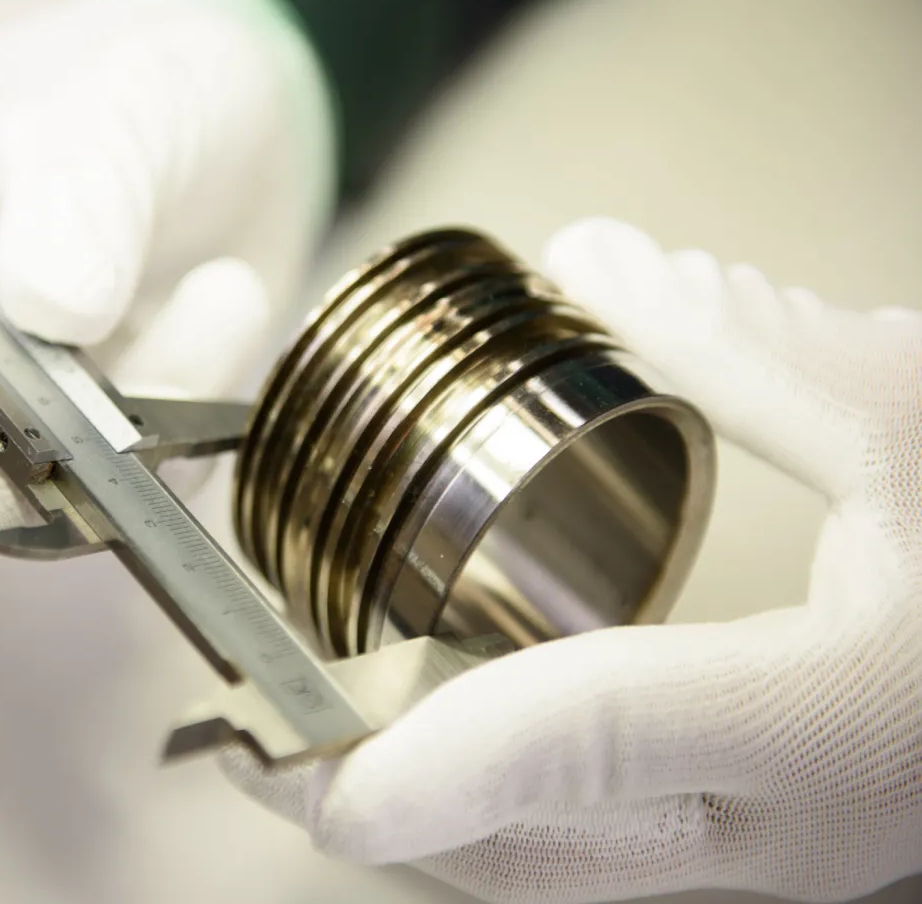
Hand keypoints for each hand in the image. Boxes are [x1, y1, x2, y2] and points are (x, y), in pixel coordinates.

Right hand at [0, 0, 333, 534]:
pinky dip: (193, 417)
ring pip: (30, 480)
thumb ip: (80, 196)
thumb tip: (53, 316)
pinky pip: (130, 481)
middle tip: (96, 401)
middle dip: (3, 437)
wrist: (246, 119)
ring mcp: (11, 392)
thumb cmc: (144, 82)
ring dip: (132, 416)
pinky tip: (230, 301)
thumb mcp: (118, 102)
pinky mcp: (96, 436)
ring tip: (221, 286)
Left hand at [222, 217, 921, 902]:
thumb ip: (752, 344)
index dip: (425, 751)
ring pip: (547, 869)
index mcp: (829, 714)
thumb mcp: (919, 417)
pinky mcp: (755, 836)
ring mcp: (768, 851)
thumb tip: (592, 262)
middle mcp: (783, 824)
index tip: (285, 753)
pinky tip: (427, 723)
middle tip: (251, 736)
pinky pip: (584, 847)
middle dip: (371, 809)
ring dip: (416, 811)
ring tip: (307, 727)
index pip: (582, 738)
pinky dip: (482, 797)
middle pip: (528, 852)